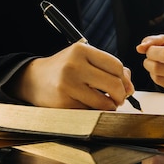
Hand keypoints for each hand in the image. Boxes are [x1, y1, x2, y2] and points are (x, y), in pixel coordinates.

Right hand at [9, 42, 134, 109]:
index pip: (116, 66)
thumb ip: (108, 68)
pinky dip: (95, 112)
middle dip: (121, 95)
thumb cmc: (65, 69)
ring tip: (105, 103)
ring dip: (110, 106)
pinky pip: (90, 112)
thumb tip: (130, 86)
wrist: (34, 80)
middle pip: (114, 84)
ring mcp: (68, 85)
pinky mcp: (63, 103)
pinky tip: (89, 106)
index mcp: (81, 50)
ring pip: (104, 102)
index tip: (125, 87)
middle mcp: (74, 66)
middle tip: (119, 99)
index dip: (125, 79)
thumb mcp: (84, 60)